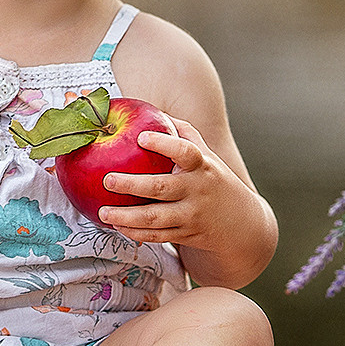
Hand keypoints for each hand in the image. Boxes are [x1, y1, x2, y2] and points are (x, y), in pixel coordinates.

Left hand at [95, 117, 266, 256]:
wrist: (241, 222)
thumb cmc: (213, 179)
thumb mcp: (206, 154)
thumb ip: (182, 132)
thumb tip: (149, 109)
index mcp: (202, 166)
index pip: (185, 152)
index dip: (164, 144)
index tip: (141, 137)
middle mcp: (197, 190)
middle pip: (161, 188)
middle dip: (132, 185)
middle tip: (107, 180)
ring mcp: (191, 215)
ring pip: (155, 218)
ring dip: (126, 216)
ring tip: (103, 211)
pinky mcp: (185, 235)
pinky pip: (156, 236)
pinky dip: (135, 233)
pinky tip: (117, 226)